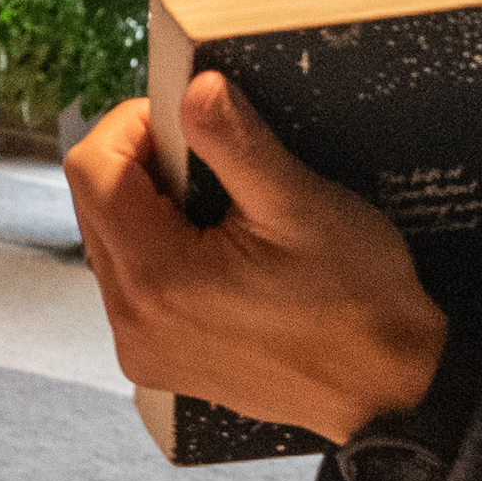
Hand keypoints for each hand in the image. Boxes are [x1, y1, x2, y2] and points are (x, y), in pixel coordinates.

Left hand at [63, 78, 447, 445]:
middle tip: (211, 161)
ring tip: (221, 209)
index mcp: (157, 280)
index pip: (92, 170)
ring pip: (109, 242)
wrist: (390, 390)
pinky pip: (131, 284)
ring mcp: (142, 347)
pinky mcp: (159, 360)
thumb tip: (195, 90)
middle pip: (94, 205)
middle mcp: (133, 322)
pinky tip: (218, 251)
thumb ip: (238, 144)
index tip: (183, 120)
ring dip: (150, 209)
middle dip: (142, 166)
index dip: (131, 126)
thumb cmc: (359, 305)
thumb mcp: (302, 207)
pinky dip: (160, 251)